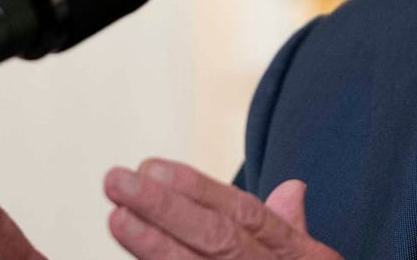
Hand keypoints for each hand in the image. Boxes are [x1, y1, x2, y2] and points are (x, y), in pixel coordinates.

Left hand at [104, 158, 340, 258]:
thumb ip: (291, 232)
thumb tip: (292, 188)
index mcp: (299, 256)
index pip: (245, 214)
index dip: (198, 189)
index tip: (152, 167)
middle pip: (218, 239)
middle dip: (165, 209)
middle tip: (117, 180)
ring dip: (154, 247)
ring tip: (117, 218)